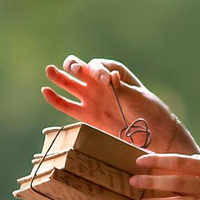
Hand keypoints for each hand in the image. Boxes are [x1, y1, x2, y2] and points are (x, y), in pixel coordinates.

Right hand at [42, 57, 195, 154]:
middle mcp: (100, 83)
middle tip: (76, 69)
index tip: (106, 80)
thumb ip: (122, 88)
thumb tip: (111, 77)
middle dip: (75, 66)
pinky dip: (56, 99)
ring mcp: (92, 98)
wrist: (154, 133)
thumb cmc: (149, 110)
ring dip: (59, 76)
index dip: (97, 70)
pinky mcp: (87, 115)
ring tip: (49, 70)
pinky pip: (67, 106)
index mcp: (114, 72)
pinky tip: (46, 91)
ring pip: (70, 84)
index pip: (98, 66)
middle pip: (80, 68)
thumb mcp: (138, 97)